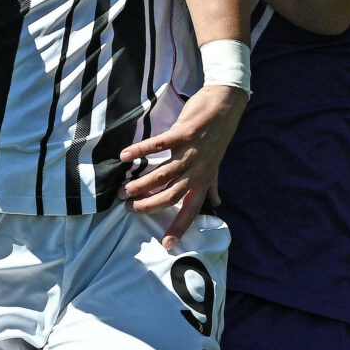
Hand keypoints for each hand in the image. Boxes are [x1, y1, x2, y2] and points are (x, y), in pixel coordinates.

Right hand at [121, 83, 249, 245]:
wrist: (225, 105)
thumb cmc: (217, 136)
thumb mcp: (217, 164)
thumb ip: (213, 185)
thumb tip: (217, 203)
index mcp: (204, 179)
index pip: (192, 209)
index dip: (180, 227)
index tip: (167, 244)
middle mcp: (198, 169)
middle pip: (172, 194)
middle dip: (149, 205)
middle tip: (129, 208)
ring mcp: (191, 151)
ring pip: (163, 174)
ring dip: (141, 183)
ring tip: (123, 189)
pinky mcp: (184, 133)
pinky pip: (159, 145)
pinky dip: (140, 150)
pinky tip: (125, 156)